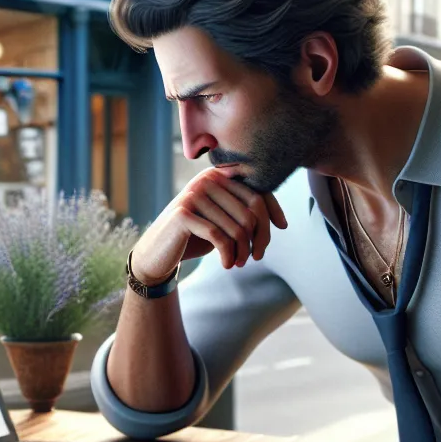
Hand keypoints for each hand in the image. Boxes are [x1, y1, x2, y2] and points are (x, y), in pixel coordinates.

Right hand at [132, 168, 287, 283]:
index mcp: (219, 176)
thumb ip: (245, 213)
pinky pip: (219, 237)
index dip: (273, 211)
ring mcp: (193, 195)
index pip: (258, 191)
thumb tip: (280, 221)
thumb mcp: (224, 221)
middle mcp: (207, 180)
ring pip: (238, 227)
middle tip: (255, 257)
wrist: (158, 252)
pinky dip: (228, 255)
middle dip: (260, 237)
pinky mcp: (183, 214)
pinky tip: (227, 265)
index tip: (282, 228)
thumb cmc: (196, 237)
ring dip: (244, 251)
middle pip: (251, 211)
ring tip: (239, 263)